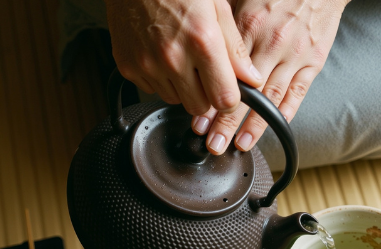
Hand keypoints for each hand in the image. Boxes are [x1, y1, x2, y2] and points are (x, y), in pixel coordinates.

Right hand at [105, 0, 262, 118]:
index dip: (230, 98)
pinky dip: (160, 79)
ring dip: (183, 87)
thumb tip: (251, 79)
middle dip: (206, 95)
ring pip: (175, 100)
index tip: (229, 91)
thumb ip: (236, 49)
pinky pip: (152, 90)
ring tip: (181, 57)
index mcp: (201, 42)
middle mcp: (172, 57)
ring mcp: (147, 64)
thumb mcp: (217, 9)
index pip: (224, 99)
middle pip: (198, 107)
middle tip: (205, 72)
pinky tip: (162, 56)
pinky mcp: (128, 66)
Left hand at [196, 0, 346, 154]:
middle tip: (215, 142)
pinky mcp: (314, 61)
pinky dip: (284, 114)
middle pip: (247, 91)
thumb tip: (205, 50)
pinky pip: (297, 93)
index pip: (226, 72)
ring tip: (241, 144)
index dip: (211, 99)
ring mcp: (295, 55)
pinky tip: (272, 129)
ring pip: (272, 97)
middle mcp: (273, 43)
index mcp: (251, 25)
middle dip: (228, 121)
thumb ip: (227, 26)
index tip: (199, 120)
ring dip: (255, 125)